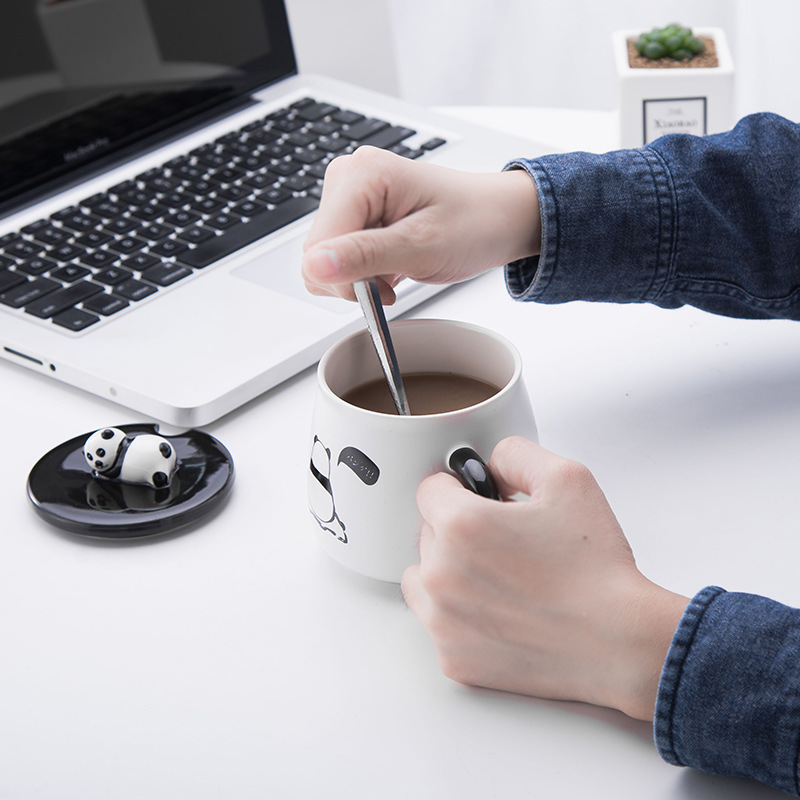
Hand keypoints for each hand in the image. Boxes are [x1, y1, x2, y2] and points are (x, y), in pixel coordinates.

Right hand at [302, 146, 540, 302]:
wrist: (500, 218)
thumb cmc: (476, 223)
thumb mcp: (422, 247)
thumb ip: (364, 256)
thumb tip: (314, 265)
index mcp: (361, 174)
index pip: (317, 246)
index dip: (345, 280)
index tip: (383, 290)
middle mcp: (349, 178)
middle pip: (317, 253)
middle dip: (353, 279)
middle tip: (396, 278)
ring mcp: (351, 196)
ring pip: (325, 259)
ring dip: (359, 278)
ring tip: (398, 269)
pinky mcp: (357, 214)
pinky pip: (339, 257)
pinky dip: (364, 273)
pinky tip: (392, 267)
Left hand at [401, 436, 688, 720]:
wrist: (620, 642)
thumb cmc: (597, 569)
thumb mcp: (567, 478)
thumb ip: (514, 453)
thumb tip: (488, 464)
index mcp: (460, 525)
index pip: (429, 489)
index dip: (460, 488)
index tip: (481, 501)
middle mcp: (441, 574)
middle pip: (427, 533)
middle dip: (459, 531)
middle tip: (505, 543)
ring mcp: (442, 621)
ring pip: (423, 578)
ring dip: (450, 572)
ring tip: (499, 577)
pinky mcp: (453, 659)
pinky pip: (438, 622)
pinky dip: (459, 615)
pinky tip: (499, 612)